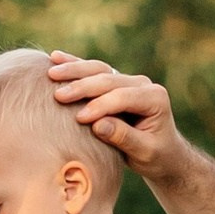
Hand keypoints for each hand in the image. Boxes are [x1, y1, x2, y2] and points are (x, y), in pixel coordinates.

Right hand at [47, 55, 185, 181]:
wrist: (163, 152)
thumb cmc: (155, 155)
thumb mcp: (145, 151)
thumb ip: (124, 137)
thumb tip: (97, 125)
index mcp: (154, 98)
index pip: (123, 97)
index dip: (101, 106)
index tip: (80, 118)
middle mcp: (142, 84)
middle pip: (108, 79)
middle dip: (82, 86)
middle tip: (58, 95)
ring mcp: (127, 80)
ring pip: (99, 70)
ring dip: (74, 70)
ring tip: (52, 73)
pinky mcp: (115, 82)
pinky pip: (93, 70)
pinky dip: (74, 64)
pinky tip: (55, 58)